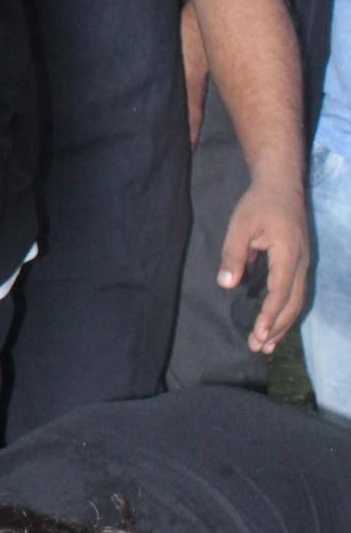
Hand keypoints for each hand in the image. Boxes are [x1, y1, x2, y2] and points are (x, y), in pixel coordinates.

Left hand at [218, 174, 310, 355]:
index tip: (259, 334)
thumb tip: (227, 285)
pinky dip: (287, 311)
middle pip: (293, 303)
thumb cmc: (259, 203)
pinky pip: (297, 293)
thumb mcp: (240, 225)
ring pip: (298, 301)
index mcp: (288, 254)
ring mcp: (305, 263)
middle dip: (277, 328)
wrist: (282, 185)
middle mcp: (302, 263)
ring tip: (266, 345)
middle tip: (258, 347)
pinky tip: (275, 324)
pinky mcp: (301, 263)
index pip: (281, 292)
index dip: (270, 316)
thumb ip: (234, 255)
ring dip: (283, 324)